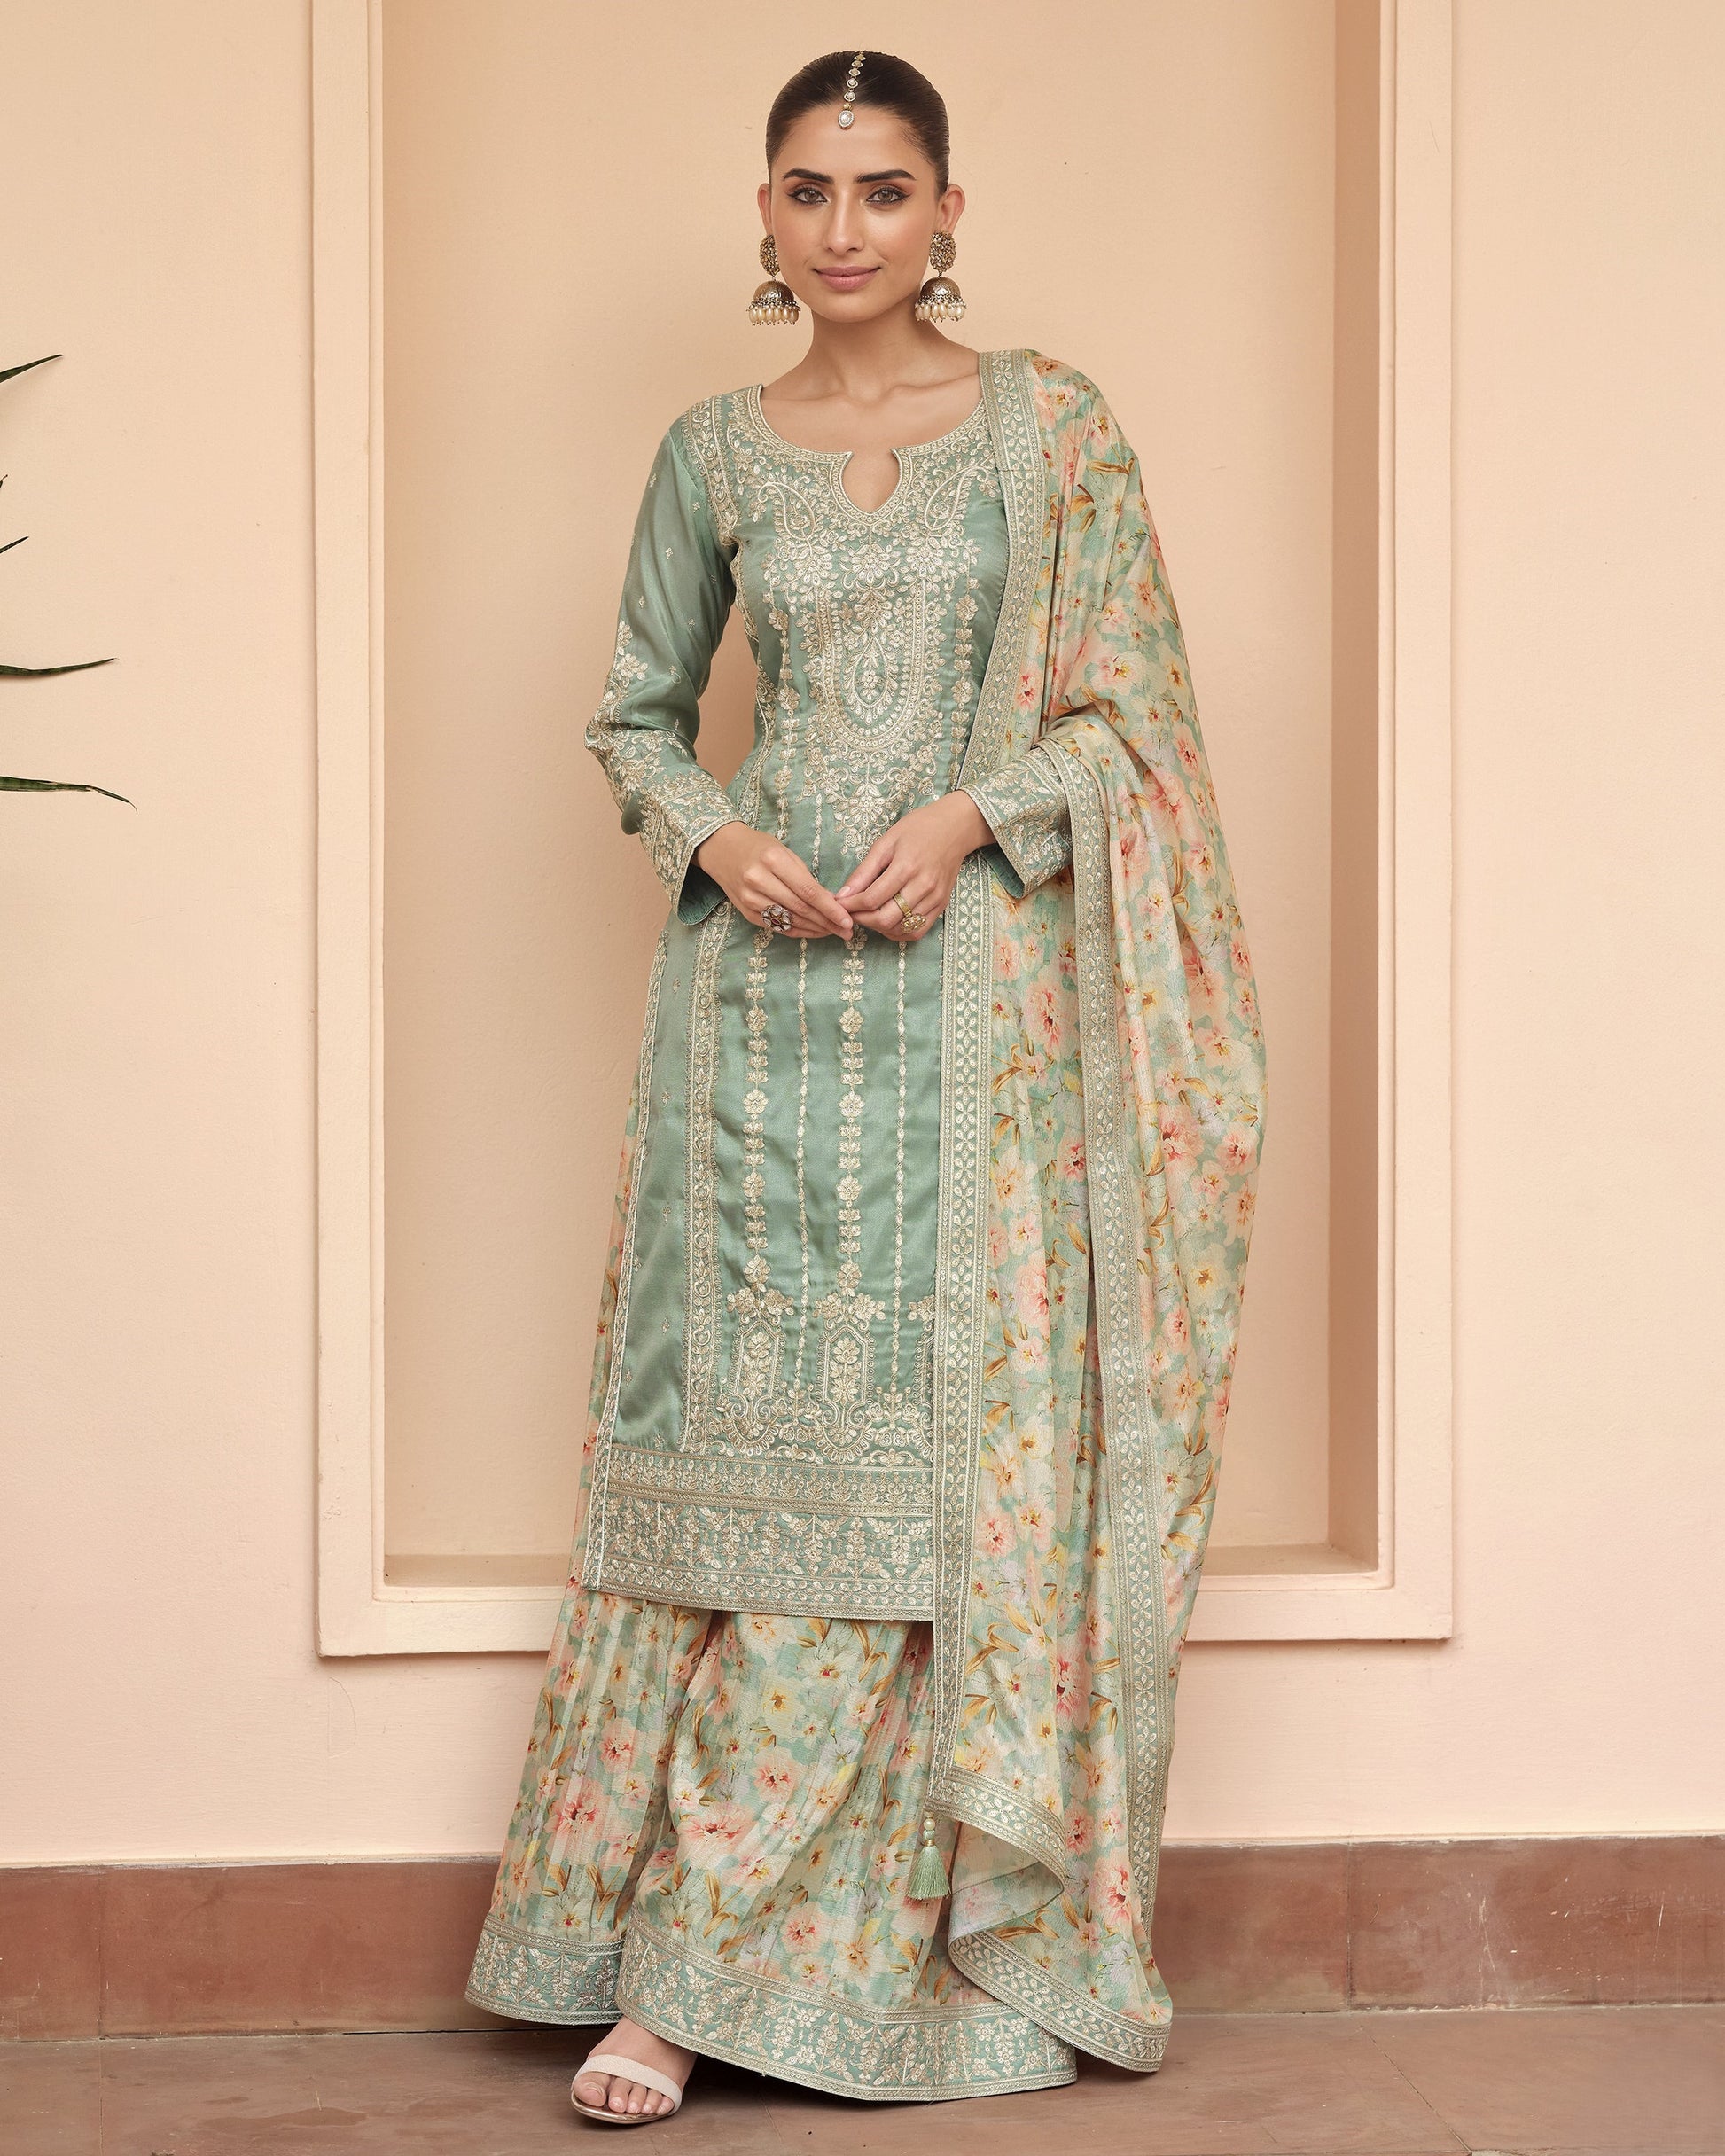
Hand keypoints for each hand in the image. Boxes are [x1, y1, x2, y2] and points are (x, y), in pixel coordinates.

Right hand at [694, 820, 855, 937]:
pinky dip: (798, 931)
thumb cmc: (758, 847)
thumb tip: (831, 901)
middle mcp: (759, 881)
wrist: (721, 849)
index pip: (808, 891)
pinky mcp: (746, 912)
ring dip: (815, 929)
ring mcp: (750, 899)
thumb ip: (805, 876)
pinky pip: (776, 927)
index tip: (847, 919)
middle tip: (847, 931)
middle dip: (827, 922)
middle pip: (801, 908)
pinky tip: (813, 932)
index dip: (830, 909)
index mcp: (773, 860)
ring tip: (834, 932)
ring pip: (789, 920)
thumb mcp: (783, 851)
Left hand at [834, 791, 992, 940]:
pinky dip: (899, 932)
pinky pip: (918, 931)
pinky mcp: (941, 905)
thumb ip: (864, 871)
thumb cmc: (918, 829)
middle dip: (863, 919)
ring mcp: (935, 898)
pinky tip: (889, 921)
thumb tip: (843, 894)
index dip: (851, 905)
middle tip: (853, 911)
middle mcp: (923, 886)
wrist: (955, 828)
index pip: (872, 898)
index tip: (840, 903)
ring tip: (869, 915)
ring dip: (879, 927)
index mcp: (906, 866)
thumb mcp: (886, 842)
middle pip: (886, 918)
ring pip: (901, 929)